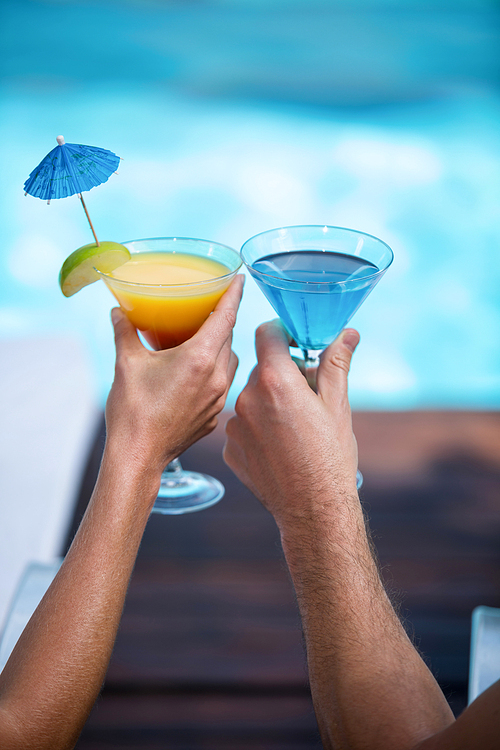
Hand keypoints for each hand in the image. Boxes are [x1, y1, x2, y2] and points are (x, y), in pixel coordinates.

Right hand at [105, 274, 244, 476]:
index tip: (240, 278)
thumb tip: (118, 311)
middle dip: (223, 319)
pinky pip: (224, 384)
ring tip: (204, 340)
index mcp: (201, 358)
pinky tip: (198, 373)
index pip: (226, 316)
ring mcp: (219, 398)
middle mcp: (217, 376)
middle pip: (229, 337)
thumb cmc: (133, 411)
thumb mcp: (126, 363)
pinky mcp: (215, 416)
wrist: (138, 456)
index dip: (234, 294)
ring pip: (231, 360)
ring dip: (222, 347)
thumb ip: (124, 331)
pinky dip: (217, 371)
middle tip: (212, 305)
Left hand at [224, 320, 359, 528]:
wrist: (314, 509)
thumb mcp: (338, 405)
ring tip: (294, 428)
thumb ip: (336, 363)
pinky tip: (279, 448)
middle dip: (282, 375)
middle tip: (307, 396)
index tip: (294, 343)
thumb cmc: (331, 456)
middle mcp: (248, 398)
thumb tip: (347, 334)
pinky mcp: (230, 449)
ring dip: (268, 403)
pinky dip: (258, 430)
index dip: (282, 333)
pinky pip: (242, 427)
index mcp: (275, 380)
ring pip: (251, 398)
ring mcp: (235, 426)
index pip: (266, 333)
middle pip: (260, 368)